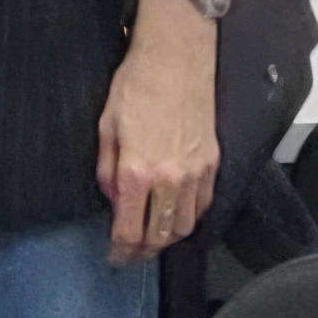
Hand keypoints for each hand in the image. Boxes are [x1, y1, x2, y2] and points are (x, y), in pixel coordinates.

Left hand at [99, 0, 222, 266]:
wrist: (175, 60)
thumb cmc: (134, 87)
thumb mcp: (105, 127)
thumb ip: (106, 169)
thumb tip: (112, 199)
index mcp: (136, 172)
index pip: (129, 229)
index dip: (121, 250)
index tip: (115, 257)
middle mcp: (169, 179)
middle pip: (160, 235)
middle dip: (144, 251)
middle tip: (132, 255)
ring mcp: (195, 173)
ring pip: (186, 225)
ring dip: (168, 238)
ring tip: (153, 239)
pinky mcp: (213, 163)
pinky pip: (204, 204)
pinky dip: (190, 217)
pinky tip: (177, 216)